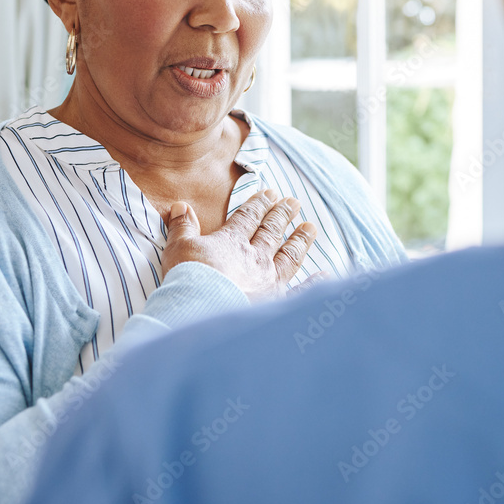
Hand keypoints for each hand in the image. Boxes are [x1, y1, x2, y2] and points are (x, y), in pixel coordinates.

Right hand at [162, 189, 317, 302]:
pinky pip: (300, 292)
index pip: (249, 217)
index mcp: (232, 242)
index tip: (270, 192)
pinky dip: (314, 284)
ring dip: (300, 240)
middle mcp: (256, 258)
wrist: (202, 311)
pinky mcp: (277, 304)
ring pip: (289, 255)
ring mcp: (269, 281)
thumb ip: (182, 227)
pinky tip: (325, 275)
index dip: (259, 204)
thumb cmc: (188, 279)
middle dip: (283, 215)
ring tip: (311, 227)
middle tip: (294, 201)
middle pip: (272, 231)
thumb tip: (181, 206)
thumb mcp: (179, 248)